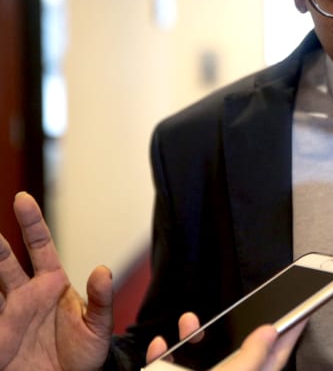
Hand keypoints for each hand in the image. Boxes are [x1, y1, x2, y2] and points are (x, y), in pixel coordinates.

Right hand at [0, 192, 112, 370]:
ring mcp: (8, 316)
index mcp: (52, 284)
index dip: (32, 222)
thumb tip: (102, 270)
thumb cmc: (86, 355)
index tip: (23, 199)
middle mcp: (25, 295)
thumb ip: (101, 299)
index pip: (40, 246)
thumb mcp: (99, 326)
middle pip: (5, 262)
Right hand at [146, 313, 305, 370]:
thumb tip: (270, 332)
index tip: (302, 312)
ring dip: (192, 336)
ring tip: (189, 322)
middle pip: (237, 353)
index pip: (276, 358)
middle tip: (243, 307)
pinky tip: (161, 345)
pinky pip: (169, 367)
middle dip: (236, 327)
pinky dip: (163, 354)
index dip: (289, 335)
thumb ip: (252, 356)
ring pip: (201, 358)